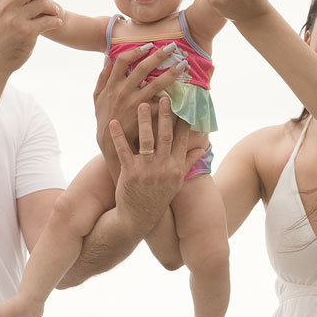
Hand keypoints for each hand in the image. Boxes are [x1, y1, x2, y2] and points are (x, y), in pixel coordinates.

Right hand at [92, 42, 183, 152]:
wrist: (111, 142)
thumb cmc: (104, 117)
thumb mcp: (97, 97)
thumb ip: (103, 78)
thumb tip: (108, 59)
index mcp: (111, 85)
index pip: (122, 61)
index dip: (135, 51)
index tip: (148, 45)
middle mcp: (123, 92)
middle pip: (142, 68)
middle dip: (158, 56)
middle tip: (172, 47)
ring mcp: (134, 103)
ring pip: (156, 84)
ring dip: (171, 73)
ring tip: (183, 65)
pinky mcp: (144, 115)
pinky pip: (160, 103)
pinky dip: (172, 96)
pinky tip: (184, 90)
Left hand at [107, 97, 204, 233]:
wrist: (138, 219)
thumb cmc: (157, 198)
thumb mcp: (176, 182)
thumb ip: (187, 163)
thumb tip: (202, 149)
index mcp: (175, 168)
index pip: (181, 140)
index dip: (182, 121)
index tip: (183, 104)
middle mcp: (163, 168)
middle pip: (165, 136)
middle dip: (165, 116)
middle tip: (164, 97)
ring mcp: (147, 171)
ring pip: (146, 140)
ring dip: (144, 121)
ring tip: (141, 104)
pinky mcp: (129, 174)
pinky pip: (124, 150)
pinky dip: (118, 136)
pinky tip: (114, 123)